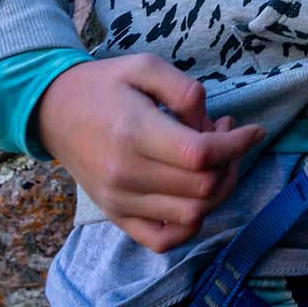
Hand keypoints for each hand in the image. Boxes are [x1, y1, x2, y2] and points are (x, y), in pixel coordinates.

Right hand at [35, 53, 264, 252]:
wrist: (54, 111)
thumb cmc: (104, 85)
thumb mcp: (145, 67)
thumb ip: (185, 91)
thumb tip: (210, 126)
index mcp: (134, 133)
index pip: (201, 155)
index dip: (237, 144)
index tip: (253, 129)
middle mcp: (126, 175)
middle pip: (203, 187)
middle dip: (231, 161)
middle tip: (224, 133)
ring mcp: (120, 202)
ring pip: (193, 215)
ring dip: (218, 188)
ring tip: (213, 158)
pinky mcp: (117, 217)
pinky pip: (165, 239)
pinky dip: (192, 223)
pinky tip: (195, 193)